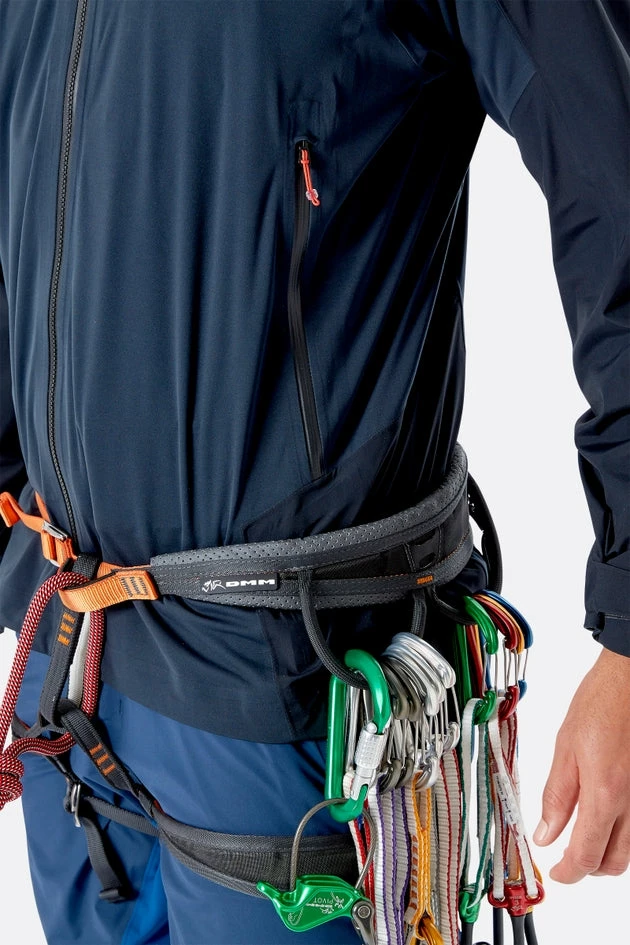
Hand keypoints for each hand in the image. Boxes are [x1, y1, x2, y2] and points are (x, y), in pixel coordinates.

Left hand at [533, 646, 629, 882]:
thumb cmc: (600, 705)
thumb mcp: (565, 748)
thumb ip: (557, 795)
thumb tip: (545, 832)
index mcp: (605, 794)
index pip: (586, 855)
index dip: (568, 872)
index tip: (556, 873)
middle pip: (614, 861)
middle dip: (588, 868)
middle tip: (566, 857)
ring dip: (606, 852)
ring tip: (581, 836)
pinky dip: (621, 832)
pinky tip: (603, 814)